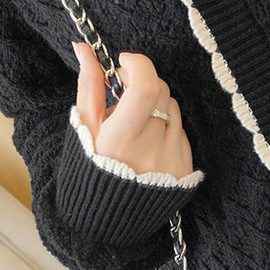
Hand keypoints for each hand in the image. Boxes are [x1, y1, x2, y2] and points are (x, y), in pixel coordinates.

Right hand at [73, 43, 194, 178]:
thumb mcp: (84, 128)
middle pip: (160, 90)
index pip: (144, 88)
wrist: (106, 220)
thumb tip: (84, 49)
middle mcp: (150, 150)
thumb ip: (89, 85)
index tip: (124, 62)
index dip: (138, 65)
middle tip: (124, 90)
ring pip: (173, 107)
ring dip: (155, 104)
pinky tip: (148, 142)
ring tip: (135, 124)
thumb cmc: (90, 169)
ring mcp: (171, 159)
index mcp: (120, 140)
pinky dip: (166, 126)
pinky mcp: (185, 168)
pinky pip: (181, 129)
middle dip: (143, 81)